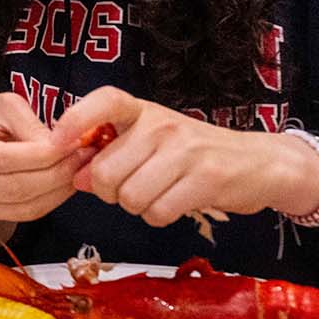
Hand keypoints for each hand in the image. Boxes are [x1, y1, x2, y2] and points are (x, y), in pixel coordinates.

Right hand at [0, 91, 89, 222]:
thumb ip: (32, 127)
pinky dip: (52, 200)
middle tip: (85, 157)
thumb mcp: (6, 105)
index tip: (74, 144)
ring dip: (59, 190)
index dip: (44, 155)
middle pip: (16, 188)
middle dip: (57, 174)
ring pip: (24, 206)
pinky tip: (66, 182)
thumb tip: (61, 150)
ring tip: (80, 169)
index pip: (5, 159)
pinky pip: (25, 213)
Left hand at [54, 86, 318, 226]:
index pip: (104, 101)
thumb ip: (112, 154)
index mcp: (143, 111)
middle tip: (132, 188)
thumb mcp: (150, 141)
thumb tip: (77, 178)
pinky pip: (158, 212)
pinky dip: (159, 217)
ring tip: (159, 193)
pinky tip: (175, 203)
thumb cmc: (193, 154)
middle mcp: (162, 124)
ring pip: (130, 197)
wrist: (259, 163)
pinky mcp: (206, 178)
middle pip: (106, 173)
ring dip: (138, 207)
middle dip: (110, 193)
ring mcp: (185, 150)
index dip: (74, 120)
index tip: (58, 143)